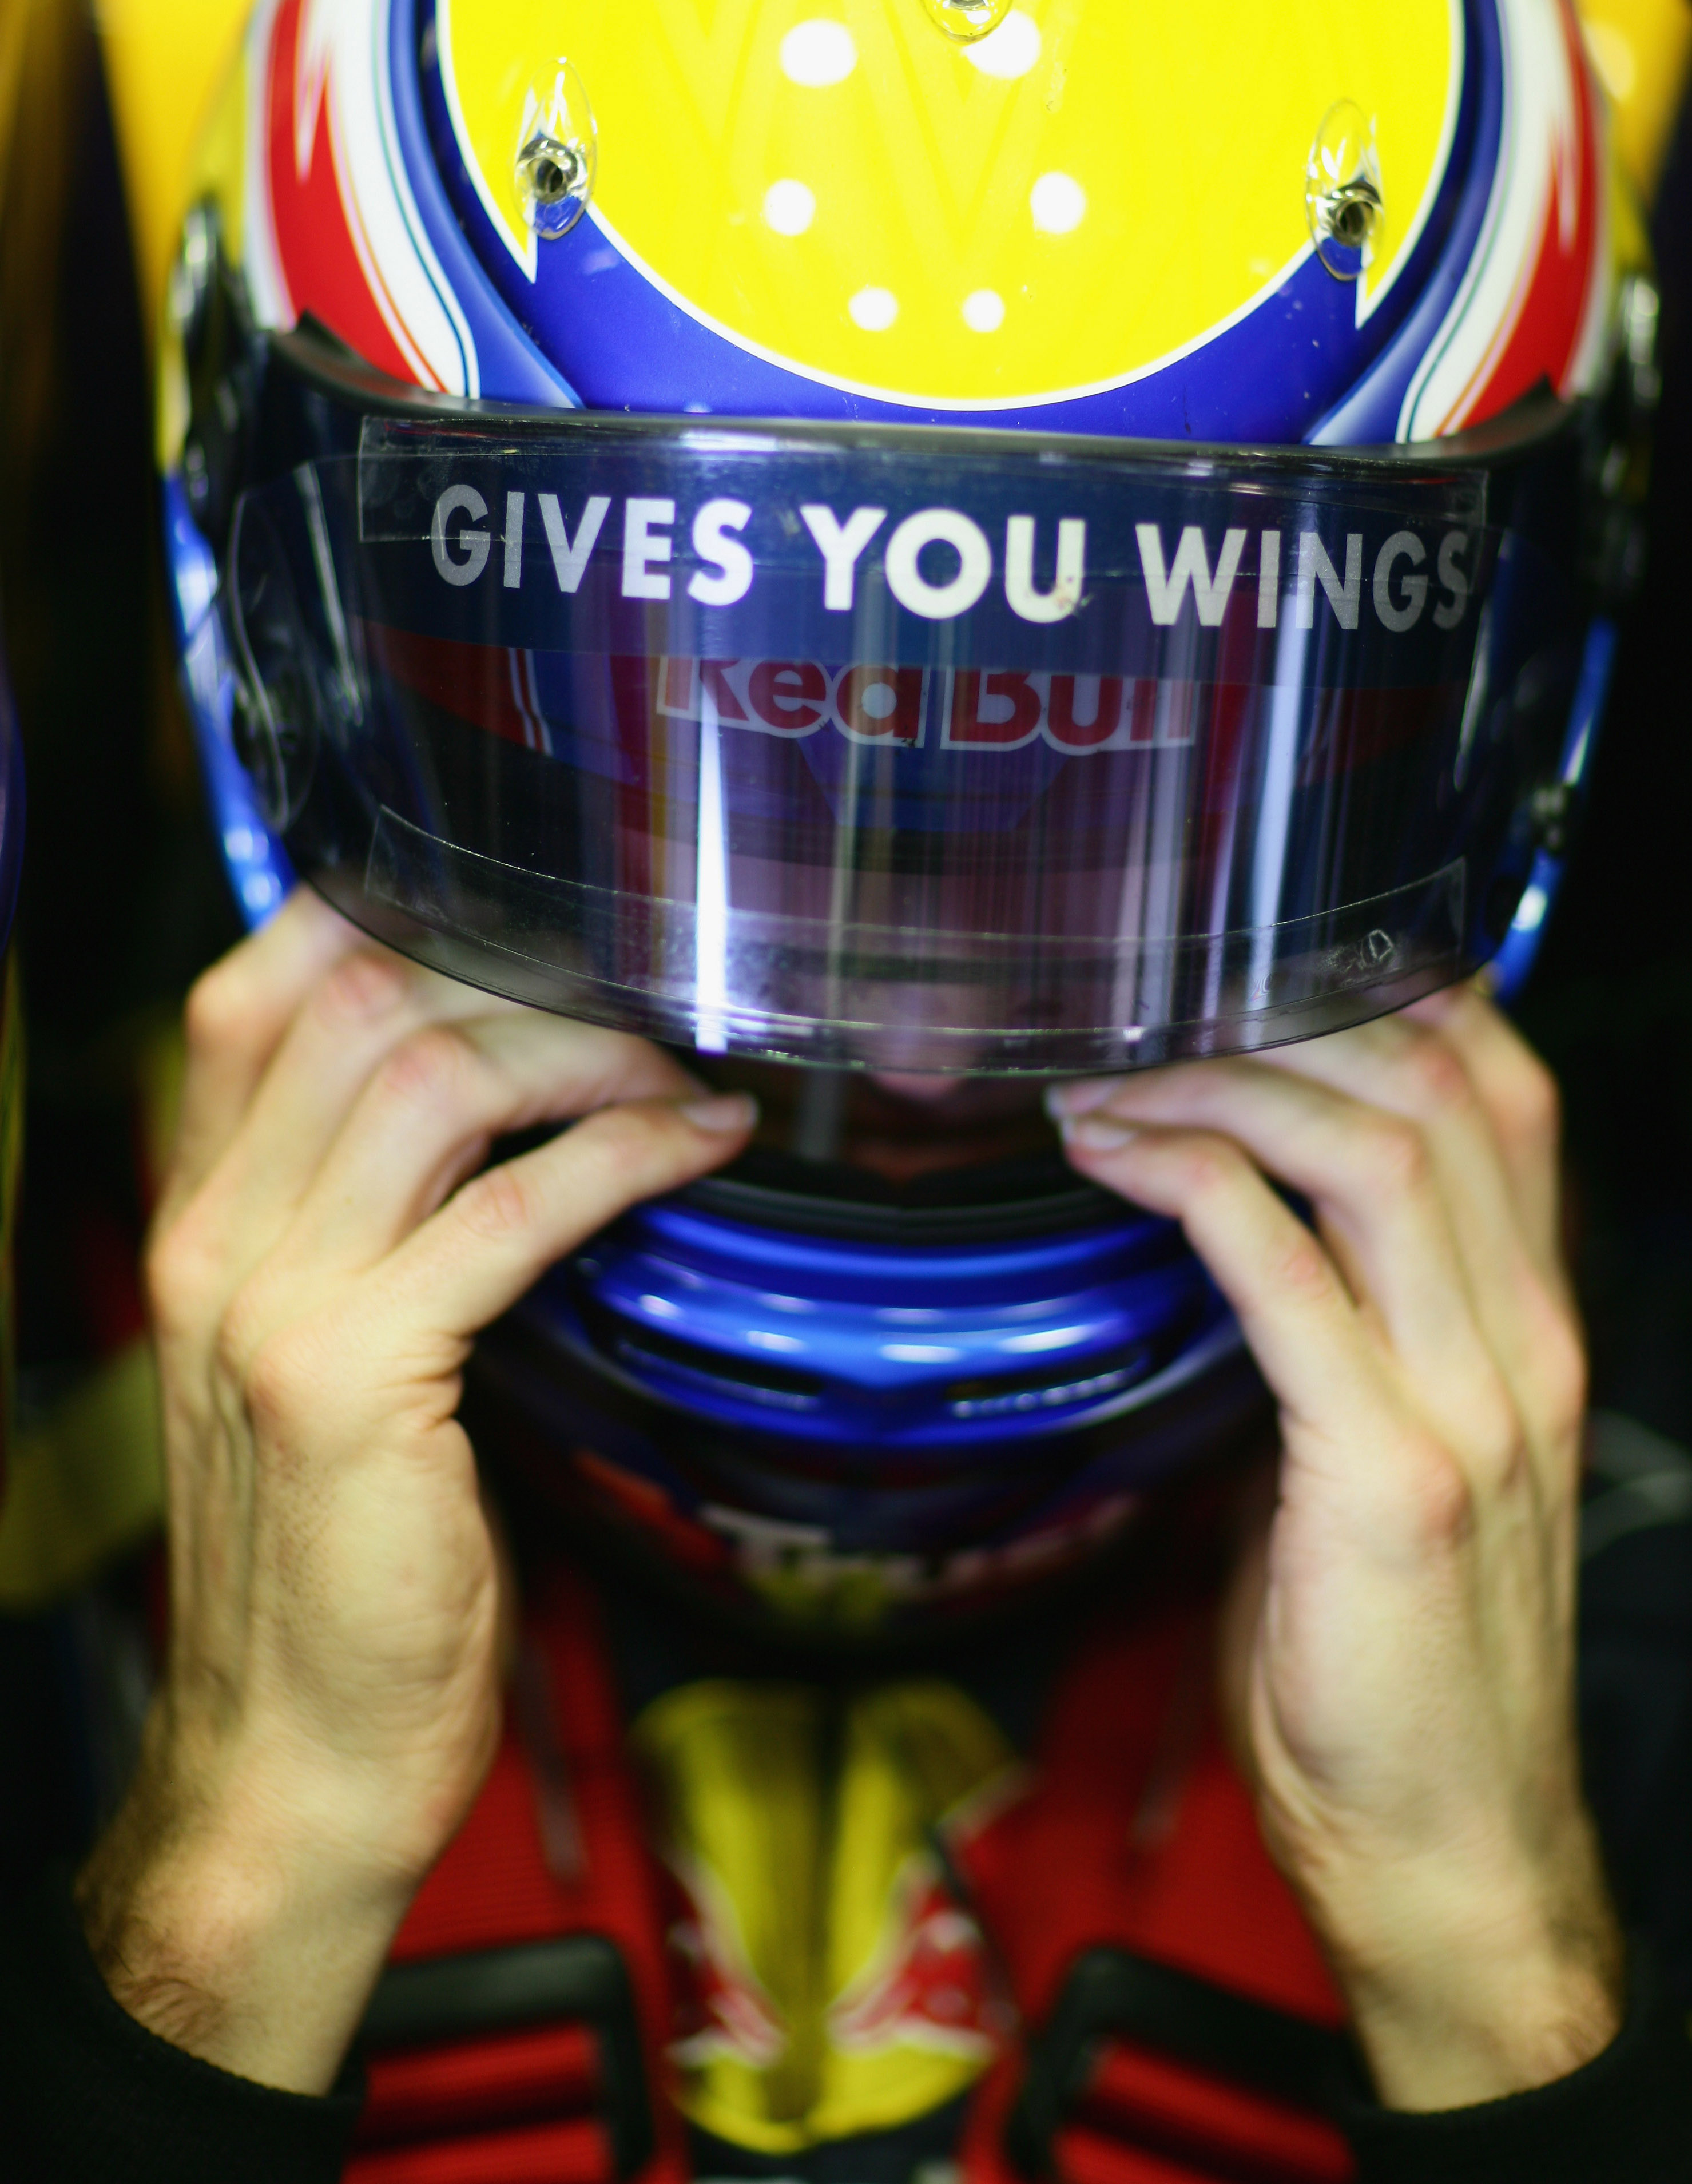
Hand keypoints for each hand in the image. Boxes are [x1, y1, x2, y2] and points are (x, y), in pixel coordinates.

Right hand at [76, 889, 754, 2091]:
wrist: (293, 1759)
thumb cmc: (340, 1563)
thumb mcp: (323, 1362)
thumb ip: (373, 1231)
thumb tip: (506, 1108)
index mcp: (201, 1225)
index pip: (252, 994)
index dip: (384, 918)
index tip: (517, 913)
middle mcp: (216, 1241)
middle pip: (355, 1003)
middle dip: (514, 976)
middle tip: (634, 1004)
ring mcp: (274, 1305)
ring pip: (430, 1078)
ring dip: (578, 1052)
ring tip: (671, 1072)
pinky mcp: (356, 1380)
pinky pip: (512, 1209)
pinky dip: (621, 1155)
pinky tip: (697, 1144)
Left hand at [1049, 987, 1623, 2110]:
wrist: (1450, 1854)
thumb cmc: (1396, 1667)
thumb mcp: (1393, 1465)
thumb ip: (1340, 1342)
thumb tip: (1220, 1233)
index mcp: (1530, 1331)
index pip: (1504, 1096)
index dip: (1389, 999)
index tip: (1259, 975)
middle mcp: (1521, 1342)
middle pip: (1434, 1090)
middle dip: (1284, 1017)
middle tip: (1152, 1018)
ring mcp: (1467, 1401)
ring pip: (1369, 1149)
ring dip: (1221, 1084)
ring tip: (1109, 1081)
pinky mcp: (1385, 1469)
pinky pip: (1280, 1267)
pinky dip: (1188, 1178)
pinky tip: (1108, 1152)